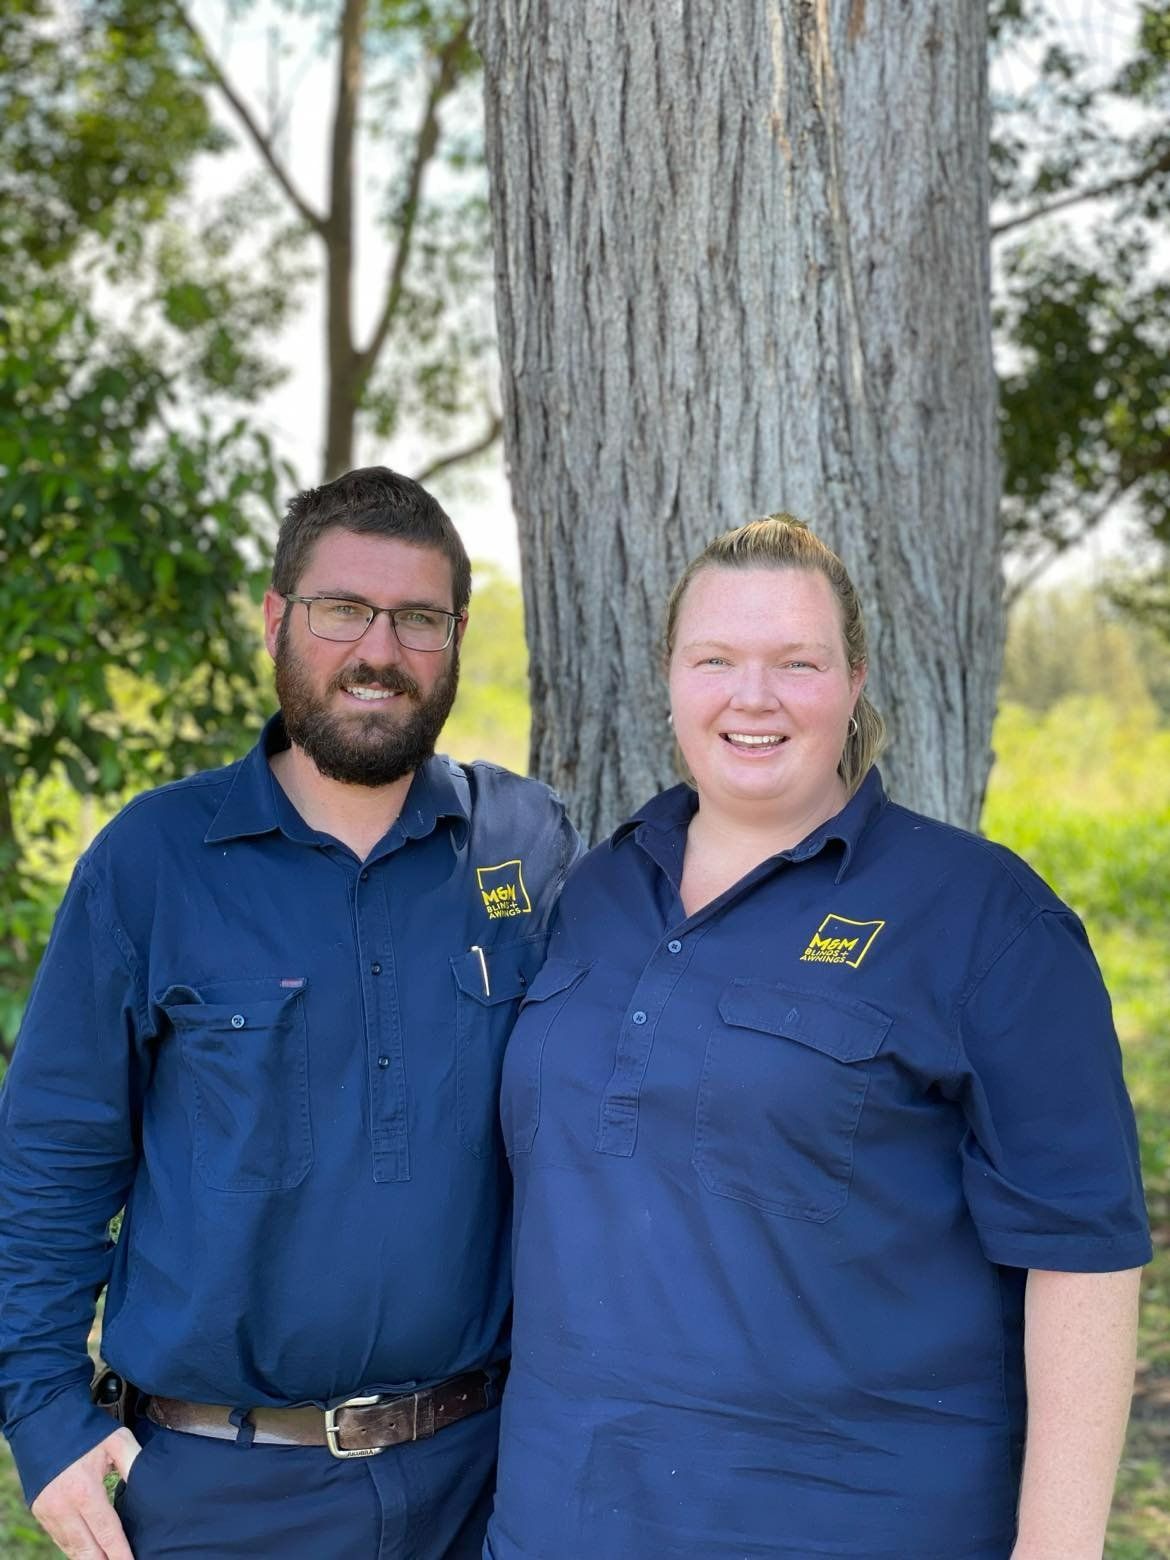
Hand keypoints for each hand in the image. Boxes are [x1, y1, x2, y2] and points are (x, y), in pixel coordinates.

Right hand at [30, 1426, 140, 1559]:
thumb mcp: (116, 1441)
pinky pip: (60, 1540)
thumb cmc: (85, 1430)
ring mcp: (49, 1512)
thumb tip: (150, 1486)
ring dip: (89, 1558)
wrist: (44, 1420)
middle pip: (87, 1550)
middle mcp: (64, 1507)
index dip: (120, 1553)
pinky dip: (75, 1549)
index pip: (107, 1532)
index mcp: (85, 1491)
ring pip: (72, 1549)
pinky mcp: (41, 1512)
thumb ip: (134, 1464)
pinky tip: (89, 1552)